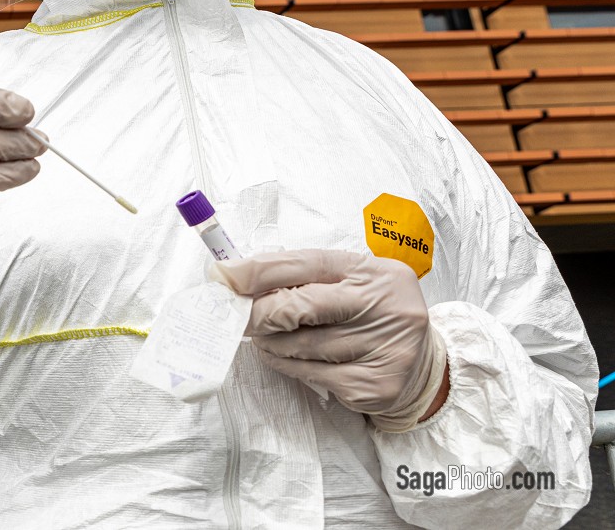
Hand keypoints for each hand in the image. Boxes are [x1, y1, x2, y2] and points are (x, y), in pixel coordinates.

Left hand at [211, 249, 448, 431]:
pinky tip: (287, 359)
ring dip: (272, 343)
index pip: (308, 263)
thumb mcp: (351, 283)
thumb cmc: (372, 316)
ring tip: (266, 338)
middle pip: (299, 306)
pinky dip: (289, 366)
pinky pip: (311, 374)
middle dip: (260, 313)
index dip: (260, 269)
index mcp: (374, 272)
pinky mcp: (374, 384)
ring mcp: (382, 347)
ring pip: (300, 345)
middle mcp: (384, 305)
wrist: (423, 368)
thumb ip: (307, 277)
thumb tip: (242, 277)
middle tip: (240, 317)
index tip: (225, 275)